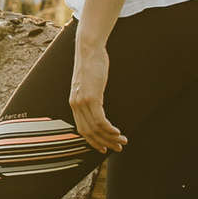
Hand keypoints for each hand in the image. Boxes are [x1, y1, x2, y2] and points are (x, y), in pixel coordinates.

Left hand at [69, 39, 125, 153]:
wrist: (88, 50)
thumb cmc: (91, 64)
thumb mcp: (88, 83)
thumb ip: (90, 95)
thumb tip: (97, 103)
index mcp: (74, 103)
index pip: (82, 129)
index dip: (93, 141)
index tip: (104, 148)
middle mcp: (76, 105)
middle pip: (88, 132)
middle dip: (104, 143)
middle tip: (117, 148)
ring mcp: (82, 102)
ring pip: (96, 128)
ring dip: (110, 138)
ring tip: (122, 141)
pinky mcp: (91, 98)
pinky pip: (100, 120)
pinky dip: (109, 129)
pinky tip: (118, 132)